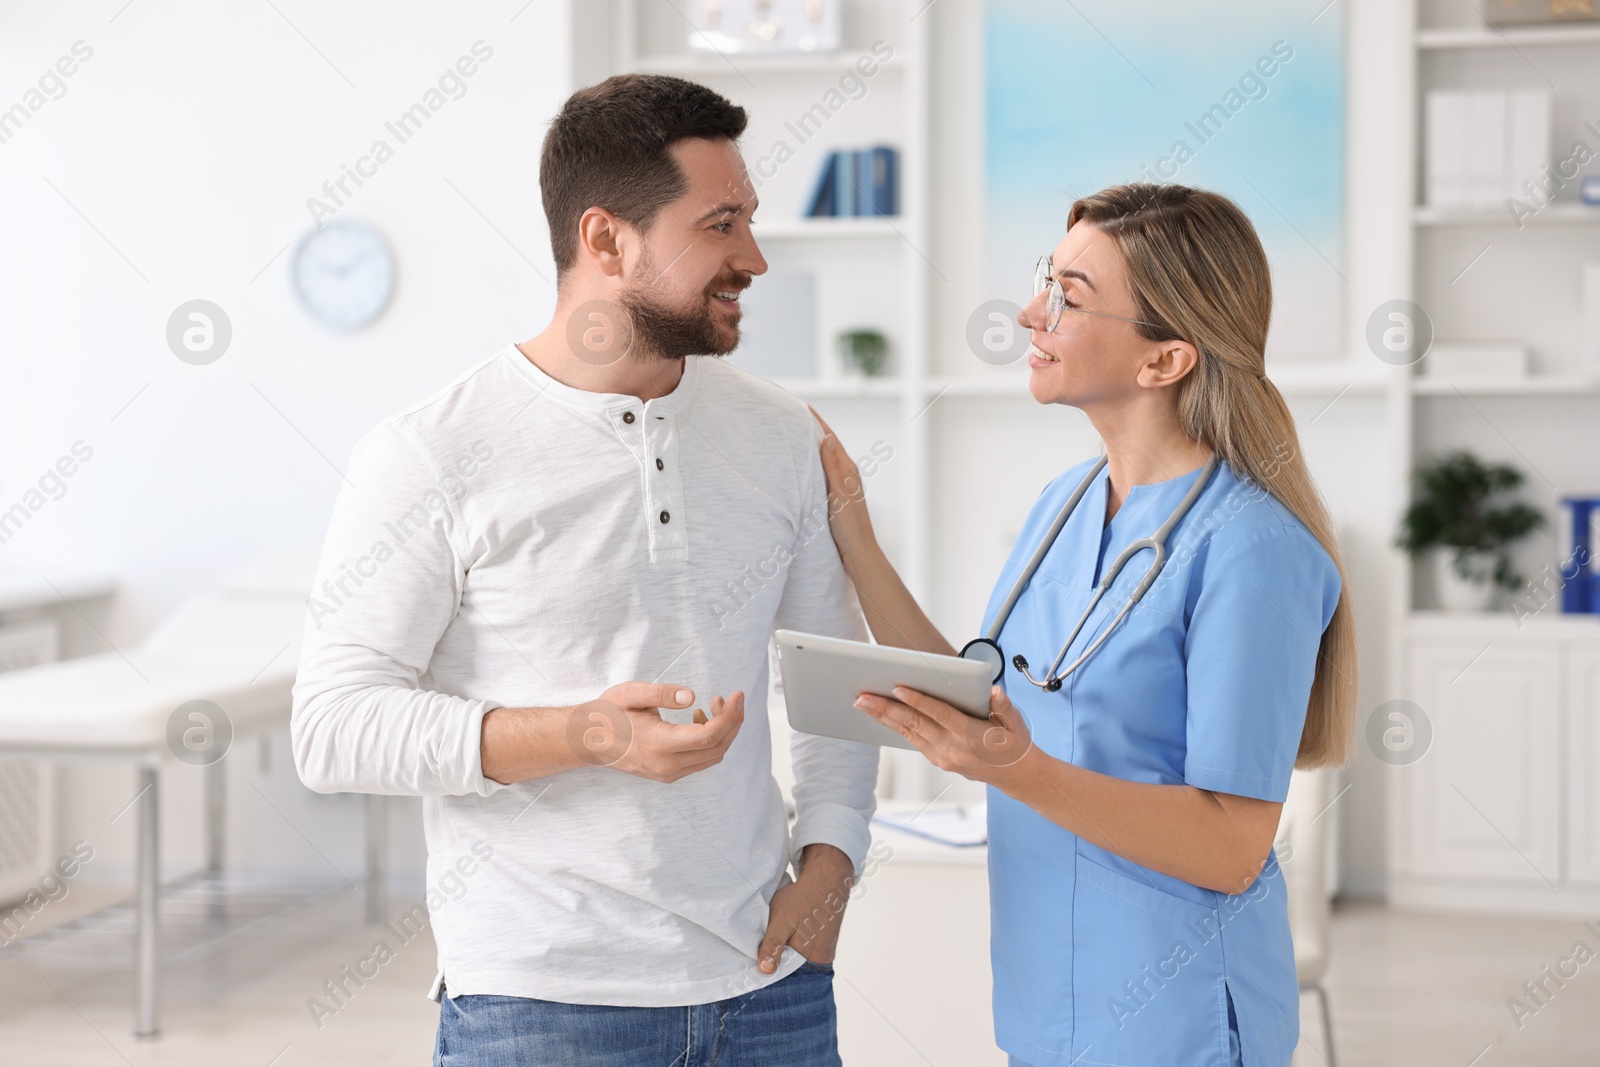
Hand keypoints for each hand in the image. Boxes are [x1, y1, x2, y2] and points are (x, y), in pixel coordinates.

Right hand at [570, 683, 744, 782]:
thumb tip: (692, 696)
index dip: (729, 715)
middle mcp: (667, 765)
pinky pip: (700, 760)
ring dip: (722, 731)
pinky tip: (698, 719)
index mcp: (659, 744)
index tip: (737, 695)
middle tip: (732, 698)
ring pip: (712, 756)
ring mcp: (668, 773)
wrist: (587, 740)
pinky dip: (709, 741)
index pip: (709, 735)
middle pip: (717, 748)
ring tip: (713, 704)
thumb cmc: (608, 713)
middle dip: (732, 722)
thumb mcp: (631, 694)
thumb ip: (661, 693)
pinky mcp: (668, 774)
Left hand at [757, 844, 854, 972]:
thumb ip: (773, 946)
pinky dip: (797, 946)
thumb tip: (766, 970)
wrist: (824, 881)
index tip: (758, 966)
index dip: (773, 971)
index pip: (788, 975)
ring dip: (789, 954)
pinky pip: (807, 952)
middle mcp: (822, 959)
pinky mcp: (826, 943)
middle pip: (795, 970)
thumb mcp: (781, 921)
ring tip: (780, 941)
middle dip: (781, 963)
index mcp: (813, 959)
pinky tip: (791, 935)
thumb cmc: (801, 900)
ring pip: (800, 960)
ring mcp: (826, 951)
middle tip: (766, 951)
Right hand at [808, 406, 877, 563]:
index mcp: (848, 470)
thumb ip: (833, 466)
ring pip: (824, 459)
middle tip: (793, 414)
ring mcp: (842, 486)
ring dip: (811, 446)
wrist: (858, 553)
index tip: (802, 405)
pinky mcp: (836, 497)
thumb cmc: (850, 526)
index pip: (830, 438)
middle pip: (827, 445)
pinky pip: (822, 473)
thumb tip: (827, 437)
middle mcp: (846, 474)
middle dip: (812, 429)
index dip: (816, 422)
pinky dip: (812, 464)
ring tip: (794, 433)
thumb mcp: (839, 493)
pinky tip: (802, 467)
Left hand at [854, 685, 1038, 788]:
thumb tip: (995, 692)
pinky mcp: (938, 760)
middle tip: (862, 696)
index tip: (898, 687)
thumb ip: (1003, 706)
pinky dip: (895, 727)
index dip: (918, 700)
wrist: (1016, 775)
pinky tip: (880, 716)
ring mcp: (943, 757)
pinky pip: (912, 740)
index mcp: (970, 736)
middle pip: (914, 724)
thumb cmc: (1014, 744)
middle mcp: (952, 748)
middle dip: (886, 708)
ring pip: (907, 733)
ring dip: (883, 717)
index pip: (939, 714)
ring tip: (862, 703)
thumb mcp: (1015, 723)